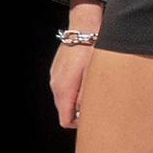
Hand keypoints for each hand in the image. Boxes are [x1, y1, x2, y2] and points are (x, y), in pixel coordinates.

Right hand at [50, 0, 103, 128]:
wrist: (83, 28)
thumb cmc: (92, 51)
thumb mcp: (94, 75)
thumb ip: (88, 96)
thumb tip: (86, 112)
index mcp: (64, 90)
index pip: (65, 120)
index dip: (79, 123)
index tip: (92, 118)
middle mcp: (56, 85)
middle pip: (65, 110)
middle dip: (79, 112)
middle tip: (97, 103)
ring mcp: (55, 77)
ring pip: (65, 98)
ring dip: (77, 98)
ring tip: (93, 88)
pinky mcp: (57, 70)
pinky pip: (64, 86)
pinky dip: (74, 88)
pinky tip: (86, 78)